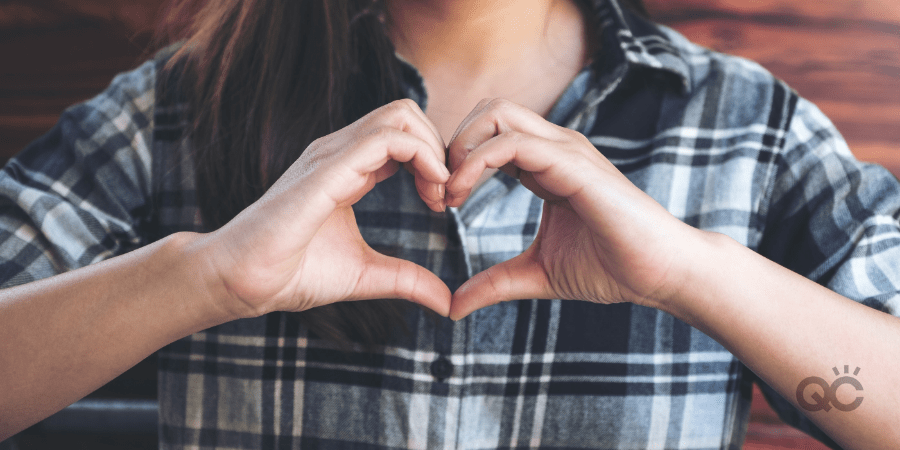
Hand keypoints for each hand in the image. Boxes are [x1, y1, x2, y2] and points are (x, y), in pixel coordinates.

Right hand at [202, 100, 451, 317]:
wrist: (241, 281)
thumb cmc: (292, 273)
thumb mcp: (366, 275)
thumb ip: (407, 280)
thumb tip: (446, 302)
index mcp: (348, 167)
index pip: (403, 136)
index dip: (434, 162)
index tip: (443, 203)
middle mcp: (340, 152)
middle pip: (406, 114)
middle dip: (439, 147)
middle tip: (445, 196)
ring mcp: (331, 156)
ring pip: (400, 115)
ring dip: (434, 150)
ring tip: (438, 194)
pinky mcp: (327, 169)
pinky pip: (386, 139)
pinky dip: (423, 157)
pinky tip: (429, 193)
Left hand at [445, 99, 704, 319]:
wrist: (660, 274)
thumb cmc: (610, 268)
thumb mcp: (536, 274)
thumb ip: (494, 284)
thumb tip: (453, 306)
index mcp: (545, 164)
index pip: (489, 134)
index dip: (456, 160)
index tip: (439, 201)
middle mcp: (554, 147)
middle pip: (489, 109)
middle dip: (453, 142)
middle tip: (439, 190)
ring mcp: (566, 150)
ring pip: (497, 113)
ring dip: (460, 147)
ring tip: (448, 193)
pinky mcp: (574, 164)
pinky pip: (514, 143)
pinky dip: (477, 162)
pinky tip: (462, 194)